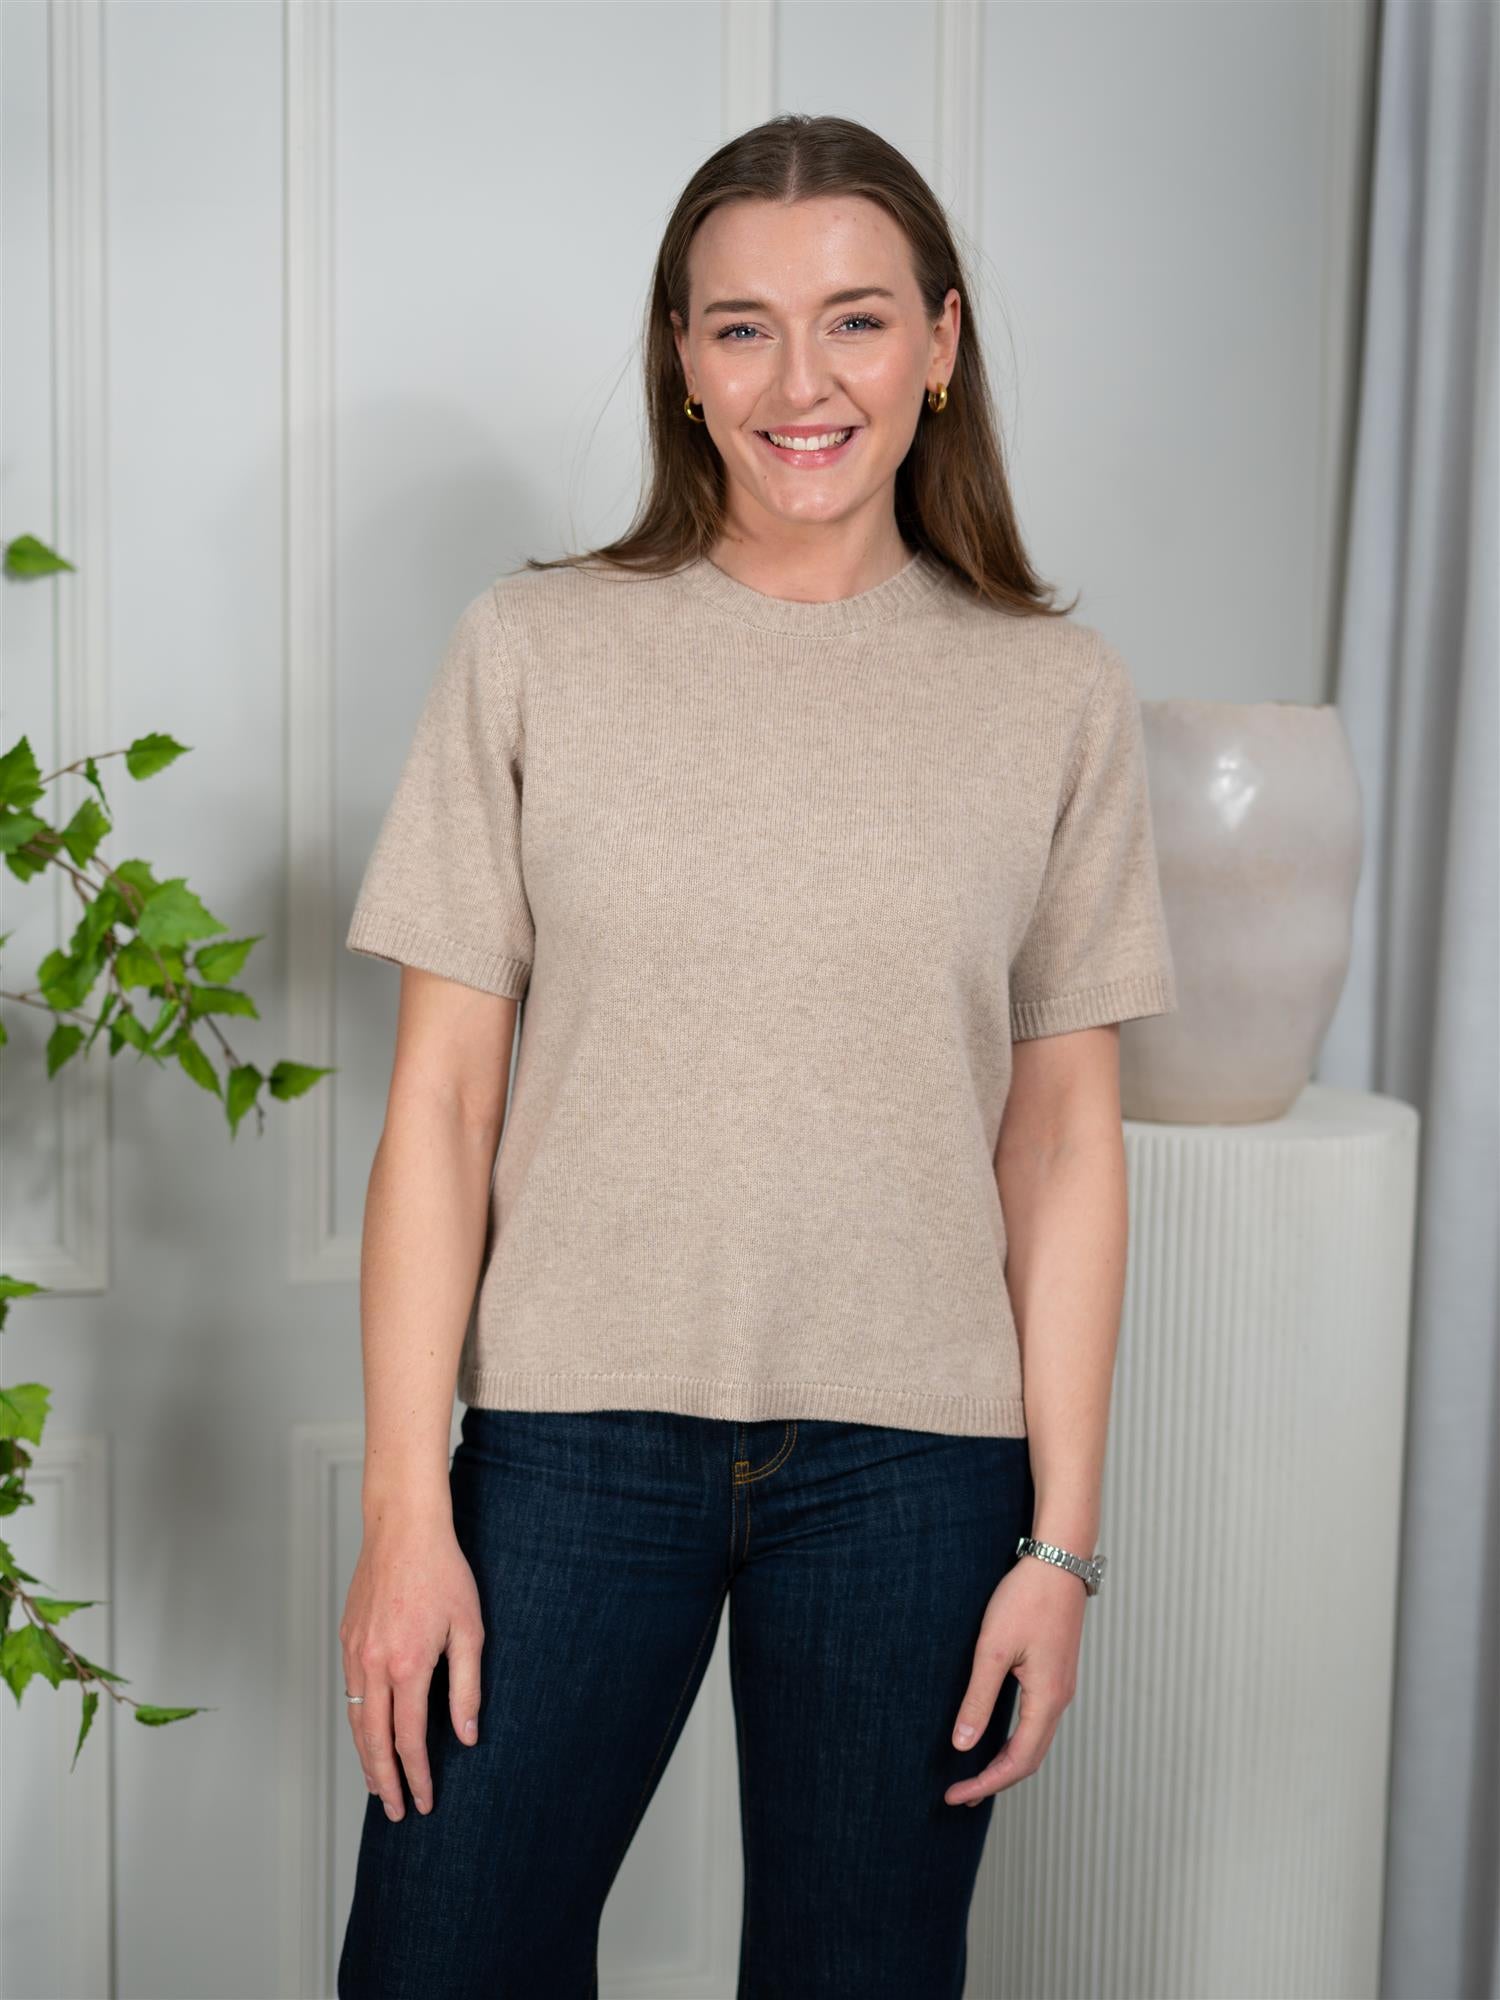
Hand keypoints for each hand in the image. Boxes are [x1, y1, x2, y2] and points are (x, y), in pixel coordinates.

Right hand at [339, 1512, 484, 1820]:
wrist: (403, 1529)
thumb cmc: (443, 1572)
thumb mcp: (469, 1629)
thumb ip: (467, 1687)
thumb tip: (466, 1736)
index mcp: (408, 1666)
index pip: (409, 1740)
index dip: (416, 1776)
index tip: (423, 1801)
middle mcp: (374, 1666)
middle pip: (374, 1741)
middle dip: (384, 1781)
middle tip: (394, 1812)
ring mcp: (355, 1653)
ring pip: (355, 1721)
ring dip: (365, 1758)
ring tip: (377, 1784)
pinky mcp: (347, 1640)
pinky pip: (349, 1693)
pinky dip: (356, 1723)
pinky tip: (367, 1733)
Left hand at [944, 1553, 1085, 1805]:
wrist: (1058, 1562)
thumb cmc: (1026, 1599)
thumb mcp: (993, 1648)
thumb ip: (978, 1698)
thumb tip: (963, 1744)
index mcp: (1047, 1698)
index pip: (1017, 1761)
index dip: (986, 1783)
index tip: (955, 1796)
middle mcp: (1060, 1699)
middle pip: (1030, 1759)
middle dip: (994, 1781)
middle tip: (959, 1795)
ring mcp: (1061, 1687)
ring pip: (1036, 1742)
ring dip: (1006, 1764)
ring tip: (974, 1776)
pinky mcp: (1056, 1674)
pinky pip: (1038, 1723)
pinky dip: (1016, 1742)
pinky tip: (996, 1739)